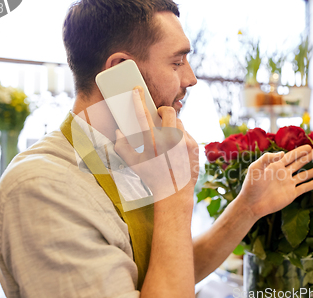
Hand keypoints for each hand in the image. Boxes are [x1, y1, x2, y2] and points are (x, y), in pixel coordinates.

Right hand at [114, 86, 198, 202]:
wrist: (174, 192)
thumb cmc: (152, 177)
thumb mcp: (133, 164)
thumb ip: (122, 147)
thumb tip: (118, 133)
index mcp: (152, 142)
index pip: (143, 115)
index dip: (139, 100)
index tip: (137, 89)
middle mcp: (169, 140)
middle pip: (168, 111)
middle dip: (163, 110)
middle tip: (159, 115)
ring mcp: (184, 142)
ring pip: (179, 123)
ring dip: (173, 126)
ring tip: (168, 137)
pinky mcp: (193, 146)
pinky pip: (187, 134)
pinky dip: (181, 137)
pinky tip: (177, 149)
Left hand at [236, 145, 312, 220]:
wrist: (251, 204)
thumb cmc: (250, 185)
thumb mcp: (255, 168)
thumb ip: (267, 158)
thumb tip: (283, 153)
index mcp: (275, 166)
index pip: (290, 156)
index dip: (300, 151)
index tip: (309, 146)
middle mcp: (283, 174)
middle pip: (299, 163)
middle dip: (309, 157)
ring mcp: (288, 184)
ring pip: (305, 175)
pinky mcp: (291, 194)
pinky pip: (305, 187)